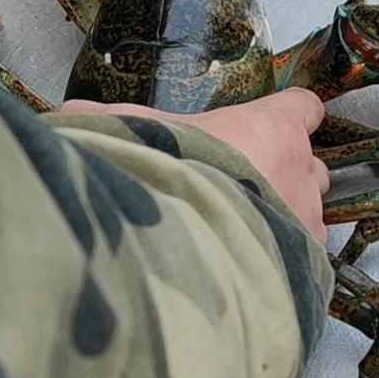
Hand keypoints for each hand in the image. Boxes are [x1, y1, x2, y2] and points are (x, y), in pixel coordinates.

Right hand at [58, 89, 329, 243]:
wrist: (183, 254)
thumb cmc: (163, 180)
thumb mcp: (129, 138)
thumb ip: (105, 123)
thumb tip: (65, 116)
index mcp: (271, 127)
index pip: (303, 106)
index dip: (292, 114)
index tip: (278, 122)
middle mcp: (301, 170)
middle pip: (311, 165)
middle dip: (287, 173)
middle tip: (248, 189)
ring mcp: (308, 219)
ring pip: (313, 212)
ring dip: (289, 219)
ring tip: (245, 237)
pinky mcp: (307, 264)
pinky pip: (309, 258)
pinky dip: (286, 262)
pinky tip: (250, 271)